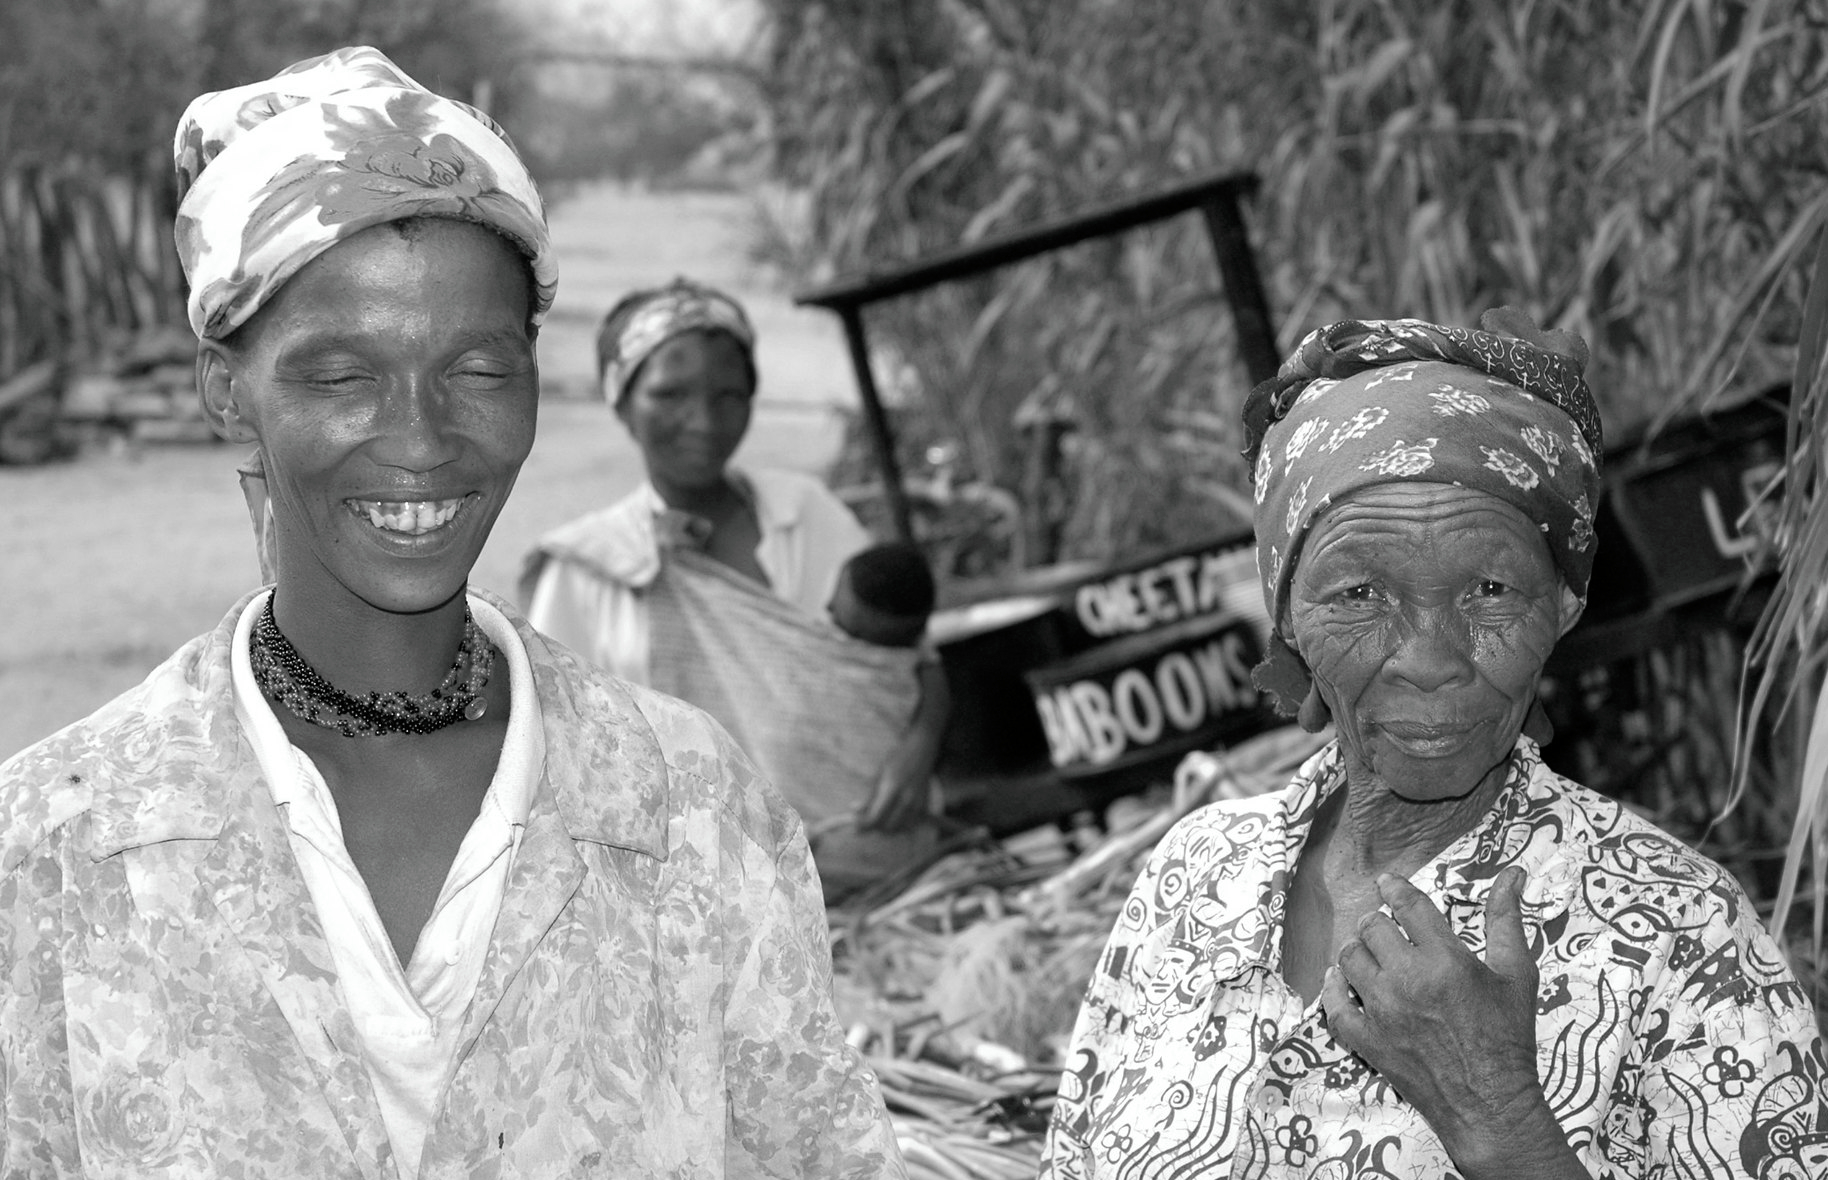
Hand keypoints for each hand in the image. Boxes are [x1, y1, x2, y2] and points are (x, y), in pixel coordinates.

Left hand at [857, 765, 928, 831]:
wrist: (921, 751)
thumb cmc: (897, 759)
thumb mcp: (879, 774)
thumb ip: (869, 796)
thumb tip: (855, 810)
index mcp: (892, 789)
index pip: (876, 818)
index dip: (863, 826)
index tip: (855, 828)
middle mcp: (907, 799)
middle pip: (887, 827)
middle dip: (874, 828)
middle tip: (865, 822)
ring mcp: (918, 804)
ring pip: (899, 830)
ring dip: (887, 829)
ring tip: (878, 819)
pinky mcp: (924, 807)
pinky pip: (910, 826)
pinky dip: (899, 827)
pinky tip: (892, 818)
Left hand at [1321, 867, 1579, 1177]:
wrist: (1492, 1104)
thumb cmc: (1509, 1039)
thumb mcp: (1517, 974)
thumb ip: (1507, 920)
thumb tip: (1512, 875)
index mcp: (1445, 960)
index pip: (1408, 906)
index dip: (1396, 889)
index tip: (1389, 883)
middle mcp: (1408, 980)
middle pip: (1372, 928)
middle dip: (1378, 920)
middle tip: (1385, 924)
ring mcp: (1383, 1012)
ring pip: (1349, 959)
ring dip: (1357, 949)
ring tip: (1369, 951)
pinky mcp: (1368, 1041)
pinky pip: (1333, 1006)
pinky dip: (1332, 990)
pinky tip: (1339, 981)